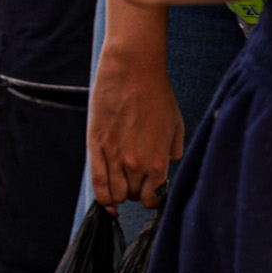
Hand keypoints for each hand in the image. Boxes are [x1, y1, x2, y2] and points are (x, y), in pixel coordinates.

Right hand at [89, 36, 182, 210]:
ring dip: (119, 194)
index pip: (153, 197)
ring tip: (121, 184)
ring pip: (114, 193)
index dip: (152, 197)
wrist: (132, 71)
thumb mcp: (176, 125)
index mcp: (158, 161)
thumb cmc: (157, 94)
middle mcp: (135, 163)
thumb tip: (166, 166)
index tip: (151, 192)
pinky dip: (102, 196)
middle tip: (136, 181)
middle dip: (135, 192)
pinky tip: (107, 201)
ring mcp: (113, 155)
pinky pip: (96, 180)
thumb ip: (173, 152)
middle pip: (133, 196)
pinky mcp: (95, 145)